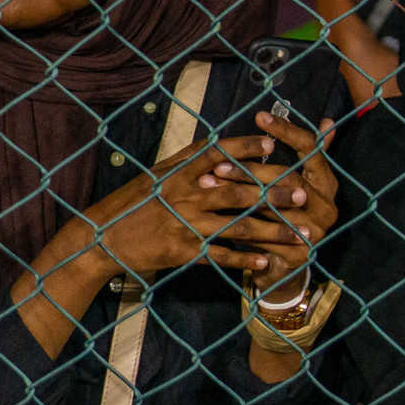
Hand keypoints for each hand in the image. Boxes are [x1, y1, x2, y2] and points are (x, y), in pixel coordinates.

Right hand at [86, 126, 315, 278]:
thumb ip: (185, 166)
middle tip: (304, 195)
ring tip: (300, 234)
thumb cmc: (131, 204)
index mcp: (176, 173)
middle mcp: (183, 195)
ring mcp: (184, 224)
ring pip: (237, 226)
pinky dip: (245, 259)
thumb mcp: (155, 177)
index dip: (244, 148)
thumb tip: (216, 153)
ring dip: (272, 231)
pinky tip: (267, 261)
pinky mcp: (183, 251)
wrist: (101, 237)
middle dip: (274, 194)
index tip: (270, 143)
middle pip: (238, 192)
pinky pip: (221, 256)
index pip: (216, 154)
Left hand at [199, 112, 338, 300]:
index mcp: (326, 184)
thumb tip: (328, 120)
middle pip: (288, 179)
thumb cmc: (280, 215)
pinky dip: (238, 224)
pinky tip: (213, 214)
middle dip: (250, 169)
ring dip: (237, 194)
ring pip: (273, 207)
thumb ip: (306, 155)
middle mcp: (327, 207)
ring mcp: (315, 232)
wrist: (281, 266)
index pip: (312, 151)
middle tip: (217, 162)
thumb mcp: (289, 183)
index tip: (260, 116)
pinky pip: (264, 236)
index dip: (287, 132)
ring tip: (207, 182)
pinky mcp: (298, 255)